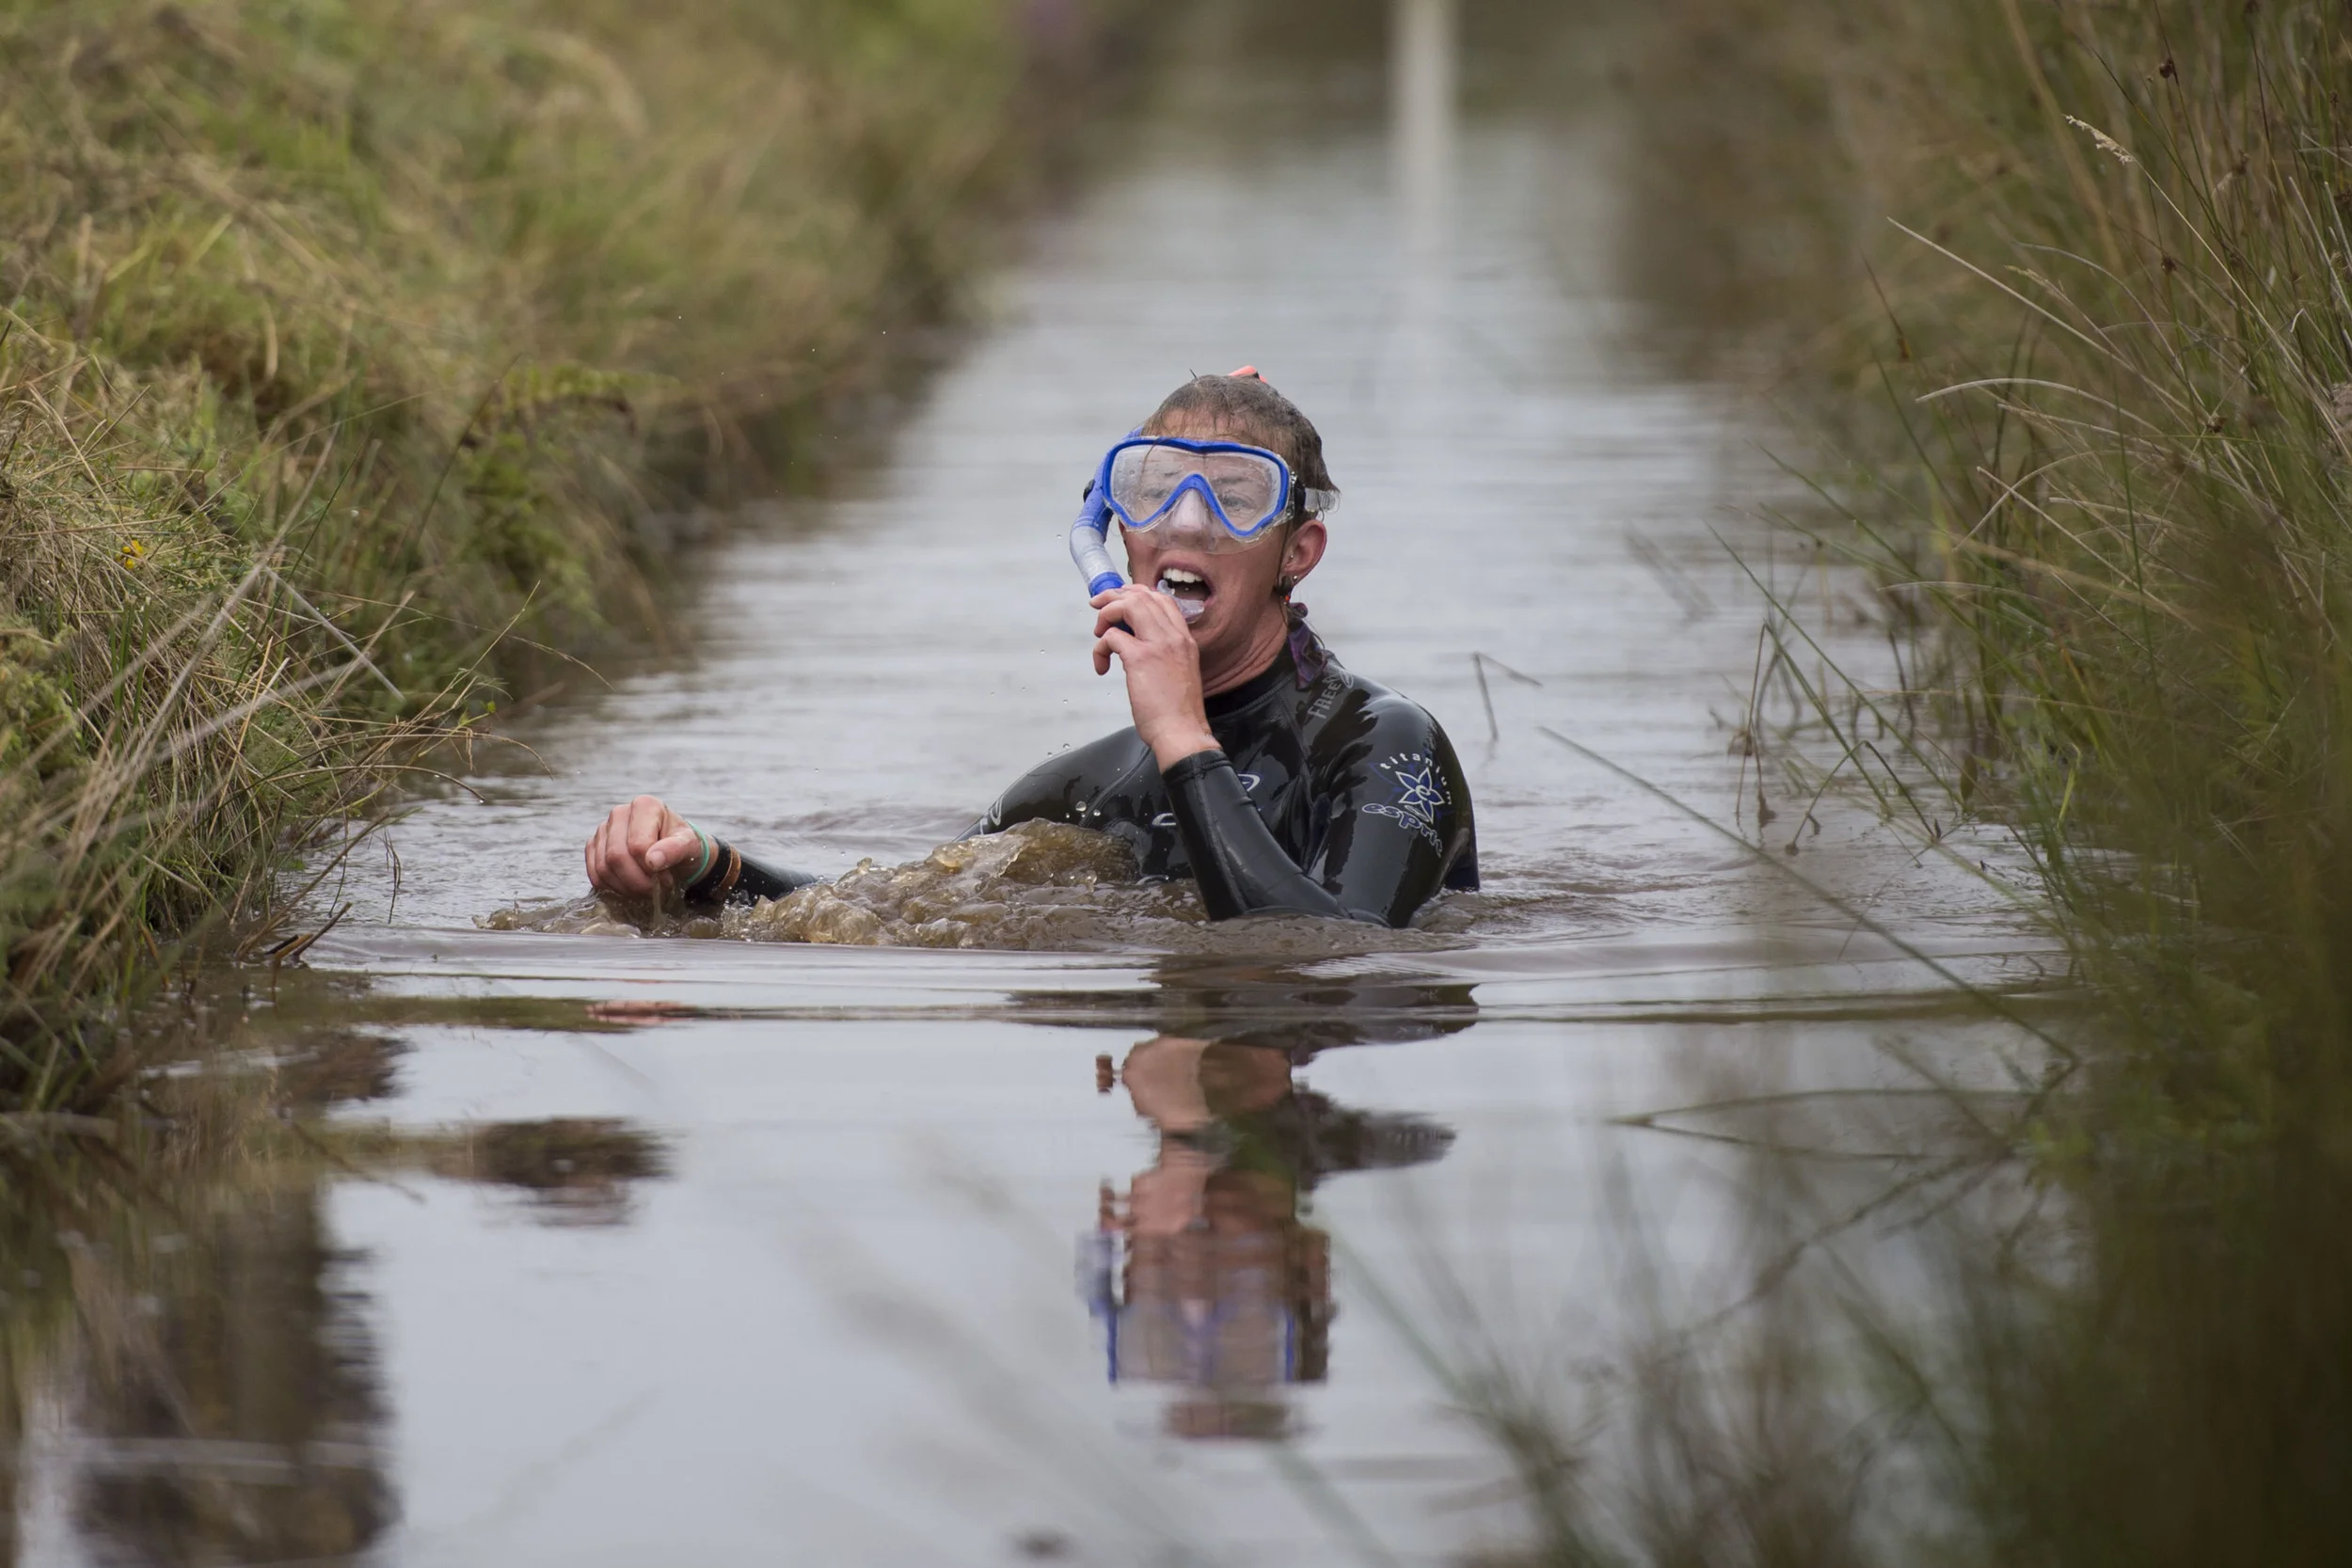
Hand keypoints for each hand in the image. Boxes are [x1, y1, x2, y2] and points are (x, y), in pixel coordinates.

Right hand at [584, 795, 702, 897]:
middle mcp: (619, 813)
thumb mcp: (690, 846)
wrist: (674, 852)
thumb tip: (653, 860)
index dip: (651, 868)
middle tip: (653, 889)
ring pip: (603, 867)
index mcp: (644, 806)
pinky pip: (594, 873)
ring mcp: (603, 829)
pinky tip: (630, 886)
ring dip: (625, 887)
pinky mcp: (594, 845)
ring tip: (644, 888)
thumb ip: (675, 850)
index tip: (666, 878)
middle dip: (636, 881)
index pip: (637, 845)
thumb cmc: (683, 846)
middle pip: (617, 856)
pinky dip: (611, 887)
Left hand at [1091, 585, 1217, 767]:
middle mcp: (1174, 636)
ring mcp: (1158, 645)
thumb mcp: (1180, 672)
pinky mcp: (1140, 659)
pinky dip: (1100, 648)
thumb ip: (1166, 654)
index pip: (1163, 599)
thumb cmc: (1178, 712)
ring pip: (1128, 606)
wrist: (1182, 732)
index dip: (1137, 594)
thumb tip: (1140, 647)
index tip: (1121, 601)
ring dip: (1106, 615)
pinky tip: (1102, 666)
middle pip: (1142, 596)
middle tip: (1098, 608)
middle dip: (1114, 597)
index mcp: (1185, 639)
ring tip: (1099, 633)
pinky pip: (1111, 637)